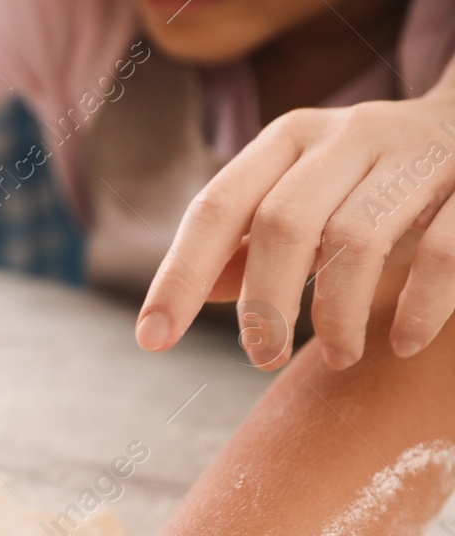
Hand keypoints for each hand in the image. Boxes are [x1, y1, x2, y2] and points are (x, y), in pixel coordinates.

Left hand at [137, 80, 454, 368]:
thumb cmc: (367, 180)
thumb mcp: (301, 198)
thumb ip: (248, 243)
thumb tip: (200, 294)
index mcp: (288, 139)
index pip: (216, 208)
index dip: (179, 277)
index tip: (152, 340)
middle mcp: (348, 135)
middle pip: (283, 223)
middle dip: (265, 304)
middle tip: (262, 358)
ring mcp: (416, 153)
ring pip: (357, 238)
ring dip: (336, 314)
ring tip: (337, 356)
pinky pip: (444, 252)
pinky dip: (418, 308)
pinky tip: (402, 343)